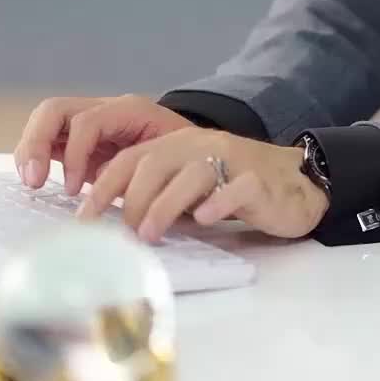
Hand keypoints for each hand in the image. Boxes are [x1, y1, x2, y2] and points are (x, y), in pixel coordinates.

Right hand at [14, 94, 194, 194]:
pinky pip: (50, 137)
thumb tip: (110, 196)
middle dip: (38, 143)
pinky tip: (37, 180)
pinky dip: (37, 155)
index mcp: (131, 110)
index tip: (74, 190)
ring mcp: (90, 120)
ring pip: (46, 119)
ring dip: (31, 149)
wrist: (198, 154)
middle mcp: (106, 108)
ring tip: (32, 182)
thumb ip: (141, 175)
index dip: (75, 154)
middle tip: (34, 181)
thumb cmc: (188, 161)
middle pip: (55, 109)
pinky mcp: (80, 137)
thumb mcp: (172, 166)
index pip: (87, 122)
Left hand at [75, 128, 328, 243]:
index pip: (129, 159)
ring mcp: (231, 160)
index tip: (83, 218)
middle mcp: (200, 146)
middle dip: (131, 201)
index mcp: (178, 145)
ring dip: (164, 206)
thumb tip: (112, 224)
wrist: (296, 183)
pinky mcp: (257, 181)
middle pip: (153, 163)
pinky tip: (204, 221)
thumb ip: (156, 193)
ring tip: (152, 235)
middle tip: (127, 234)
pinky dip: (216, 204)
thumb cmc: (233, 189)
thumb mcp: (189, 186)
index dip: (102, 187)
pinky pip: (234, 188)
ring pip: (190, 173)